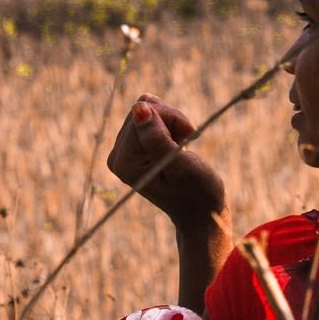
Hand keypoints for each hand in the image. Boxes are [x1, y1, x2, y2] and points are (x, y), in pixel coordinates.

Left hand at [106, 94, 225, 228]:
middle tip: (186, 143)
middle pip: (142, 109)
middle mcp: (117, 156)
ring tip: (182, 147)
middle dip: (172, 120)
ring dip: (172, 123)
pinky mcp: (132, 147)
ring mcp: (123, 152)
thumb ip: (158, 138)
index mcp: (125, 162)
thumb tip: (138, 108)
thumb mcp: (181, 166)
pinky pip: (148, 115)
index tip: (190, 138)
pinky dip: (168, 124)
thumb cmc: (198, 191)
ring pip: (147, 109)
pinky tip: (176, 143)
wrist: (200, 211)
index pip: (144, 114)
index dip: (173, 119)